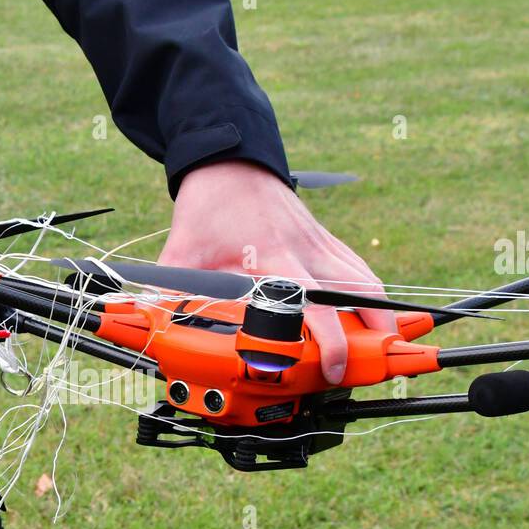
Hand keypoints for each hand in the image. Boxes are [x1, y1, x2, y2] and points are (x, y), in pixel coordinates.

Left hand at [159, 159, 395, 383]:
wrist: (229, 161)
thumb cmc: (208, 207)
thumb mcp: (181, 251)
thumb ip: (165, 292)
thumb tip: (143, 324)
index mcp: (272, 259)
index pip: (309, 304)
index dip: (327, 338)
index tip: (331, 366)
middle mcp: (305, 252)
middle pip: (354, 294)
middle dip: (373, 330)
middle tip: (373, 366)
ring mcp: (319, 244)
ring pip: (365, 280)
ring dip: (381, 313)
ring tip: (385, 345)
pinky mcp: (325, 240)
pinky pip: (358, 269)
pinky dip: (371, 293)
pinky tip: (375, 313)